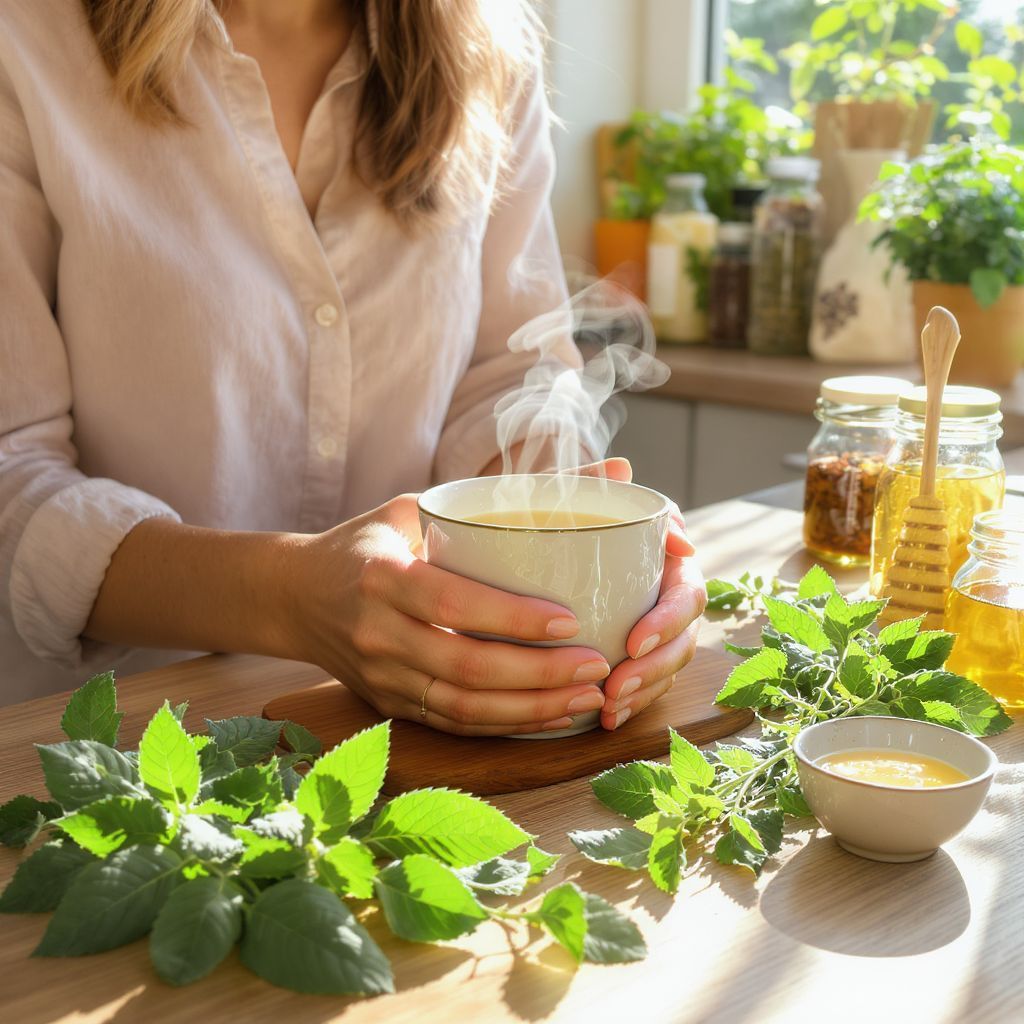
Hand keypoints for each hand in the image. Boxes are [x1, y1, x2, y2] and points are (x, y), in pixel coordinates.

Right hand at [287, 496, 611, 735]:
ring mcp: (381, 677)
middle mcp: (377, 633)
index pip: (453, 603)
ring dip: (532, 710)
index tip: (570, 620)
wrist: (294, 596)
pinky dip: (505, 726)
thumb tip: (611, 470)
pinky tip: (550, 716)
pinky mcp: (388, 704)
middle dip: (539, 675)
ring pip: (464, 707)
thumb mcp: (416, 505)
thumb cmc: (368, 542)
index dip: (512, 618)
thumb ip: (504, 492)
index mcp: (382, 576)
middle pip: (466, 667)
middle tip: (597, 667)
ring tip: (588, 698)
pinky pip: (453, 724)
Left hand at [584, 459, 706, 730]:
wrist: (526, 545)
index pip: (687, 593)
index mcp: (667, 561)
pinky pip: (649, 685)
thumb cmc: (557, 519)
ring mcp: (657, 628)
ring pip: (668, 667)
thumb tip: (625, 469)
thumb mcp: (565, 495)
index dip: (669, 620)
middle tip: (616, 685)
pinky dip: (631, 703)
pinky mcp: (640, 654)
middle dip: (655, 668)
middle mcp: (669, 596)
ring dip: (644, 691)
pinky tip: (606, 717)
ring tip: (609, 706)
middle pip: (684, 638)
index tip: (634, 640)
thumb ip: (590, 476)